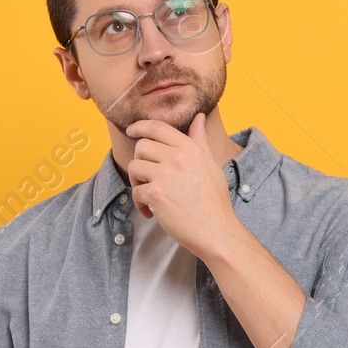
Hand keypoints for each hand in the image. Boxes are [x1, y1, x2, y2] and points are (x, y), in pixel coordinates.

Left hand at [123, 112, 239, 257]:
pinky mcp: (157, 194)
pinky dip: (140, 203)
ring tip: (149, 195)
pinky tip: (152, 212)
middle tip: (147, 178)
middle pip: (141, 147)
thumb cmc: (214, 200)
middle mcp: (178, 158)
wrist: (216, 230)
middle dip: (140, 162)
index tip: (131, 130)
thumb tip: (199, 118)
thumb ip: (199, 140)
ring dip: (137, 182)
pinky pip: (136, 192)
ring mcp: (166, 175)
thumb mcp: (210, 164)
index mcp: (190, 149)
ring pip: (134, 167)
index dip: (140, 126)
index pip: (158, 127)